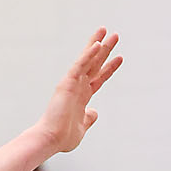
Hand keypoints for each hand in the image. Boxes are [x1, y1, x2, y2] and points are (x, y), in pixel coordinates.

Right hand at [35, 27, 121, 155]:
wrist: (51, 139)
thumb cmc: (62, 137)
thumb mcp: (82, 128)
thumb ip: (89, 119)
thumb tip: (94, 113)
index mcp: (82, 96)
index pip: (99, 78)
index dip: (109, 67)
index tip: (120, 57)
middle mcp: (78, 87)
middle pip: (95, 64)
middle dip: (105, 49)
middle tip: (115, 35)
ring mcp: (72, 83)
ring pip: (87, 60)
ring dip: (98, 44)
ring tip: (107, 31)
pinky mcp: (67, 83)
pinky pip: (80, 66)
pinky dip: (88, 55)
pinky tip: (97, 44)